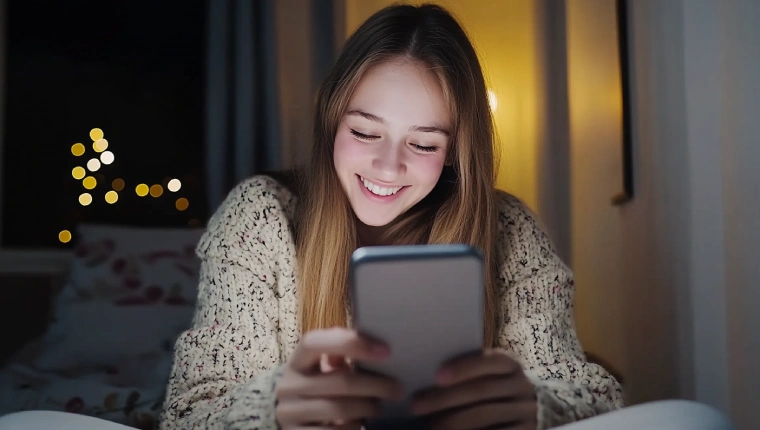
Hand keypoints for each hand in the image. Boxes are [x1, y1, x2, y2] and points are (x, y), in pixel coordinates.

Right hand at [275, 328, 402, 428]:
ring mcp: (290, 413)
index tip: (385, 351)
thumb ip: (339, 353)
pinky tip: (360, 422)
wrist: (286, 417)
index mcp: (296, 361)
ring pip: (340, 410)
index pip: (315, 343)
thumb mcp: (320, 367)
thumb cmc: (314, 386)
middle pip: (340, 382)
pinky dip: (354, 426)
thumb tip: (375, 348)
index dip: (350, 343)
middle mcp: (288, 386)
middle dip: (376, 385)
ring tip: (379, 406)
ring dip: (367, 408)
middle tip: (397, 389)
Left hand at [412, 349, 536, 429]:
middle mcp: (522, 386)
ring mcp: (526, 412)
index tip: (437, 376)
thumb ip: (468, 374)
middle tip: (417, 405)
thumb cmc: (496, 390)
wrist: (533, 412)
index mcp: (510, 365)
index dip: (463, 368)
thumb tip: (427, 377)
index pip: (488, 362)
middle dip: (445, 398)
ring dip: (453, 421)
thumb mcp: (490, 376)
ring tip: (430, 425)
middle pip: (481, 390)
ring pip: (485, 415)